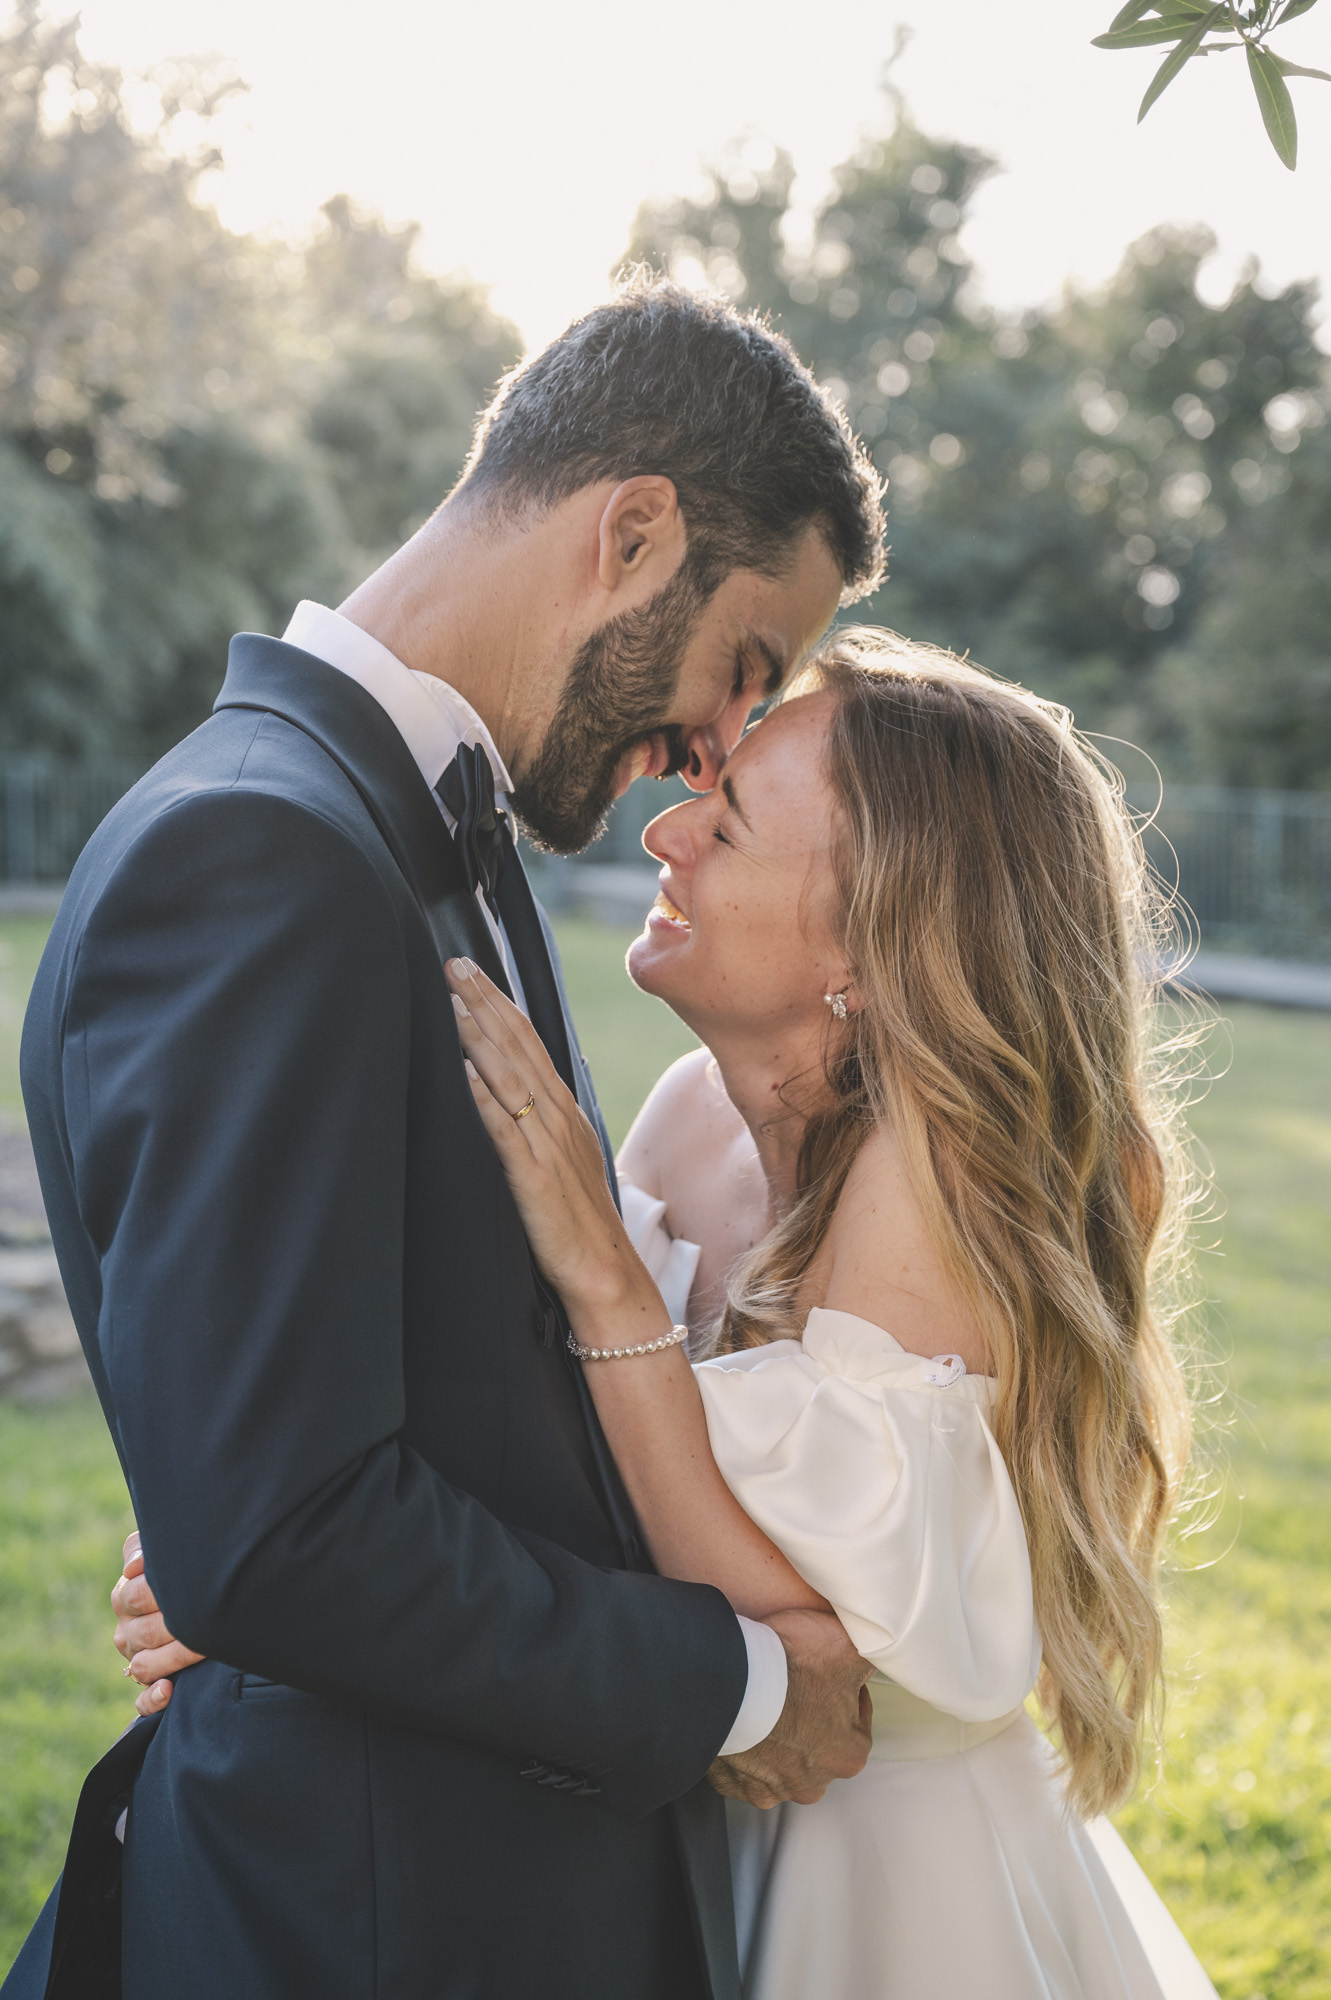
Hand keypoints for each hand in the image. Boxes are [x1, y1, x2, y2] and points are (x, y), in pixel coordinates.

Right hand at [112, 1530, 204, 1716]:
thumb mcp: (171, 1547)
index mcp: (125, 1595)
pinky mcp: (148, 1686)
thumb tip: (133, 1567)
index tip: (195, 1587)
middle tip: (209, 1618)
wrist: (214, 1594)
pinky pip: (142, 1702)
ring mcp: (135, 1659)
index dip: (162, 1593)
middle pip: (143, 1632)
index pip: (133, 1595)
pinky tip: (170, 1689)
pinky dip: (153, 1698)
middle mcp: (127, 1629)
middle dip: (177, 1625)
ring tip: (204, 1648)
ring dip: (173, 1659)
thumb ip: (144, 1547)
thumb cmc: (190, 1567)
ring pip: (143, 1667)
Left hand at [447, 959, 658, 1320]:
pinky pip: (507, 1131)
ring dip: (481, 1037)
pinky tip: (467, 1072)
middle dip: (485, 1002)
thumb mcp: (564, 1157)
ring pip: (511, 1078)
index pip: (529, 1042)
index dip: (499, 1004)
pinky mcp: (534, 1177)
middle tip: (454, 964)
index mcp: (564, 1110)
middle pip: (519, 1047)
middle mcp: (558, 1118)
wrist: (604, 1271)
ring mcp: (547, 1145)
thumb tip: (514, 1092)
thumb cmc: (579, 1219)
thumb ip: (540, 1121)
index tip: (473, 972)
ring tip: (454, 1002)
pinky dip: (487, 1098)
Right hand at [707, 1608, 872, 1808]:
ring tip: (760, 1702)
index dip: (841, 1684)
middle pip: (819, 1743)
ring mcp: (770, 1788)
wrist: (725, 1684)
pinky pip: (742, 1766)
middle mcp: (814, 1783)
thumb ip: (869, 1655)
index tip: (823, 1668)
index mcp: (850, 1754)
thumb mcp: (846, 1646)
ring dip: (774, 1738)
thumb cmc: (790, 1667)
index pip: (856, 1714)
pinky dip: (742, 1746)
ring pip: (779, 1759)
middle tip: (790, 1685)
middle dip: (809, 1718)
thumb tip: (878, 1651)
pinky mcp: (733, 1786)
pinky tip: (739, 1721)